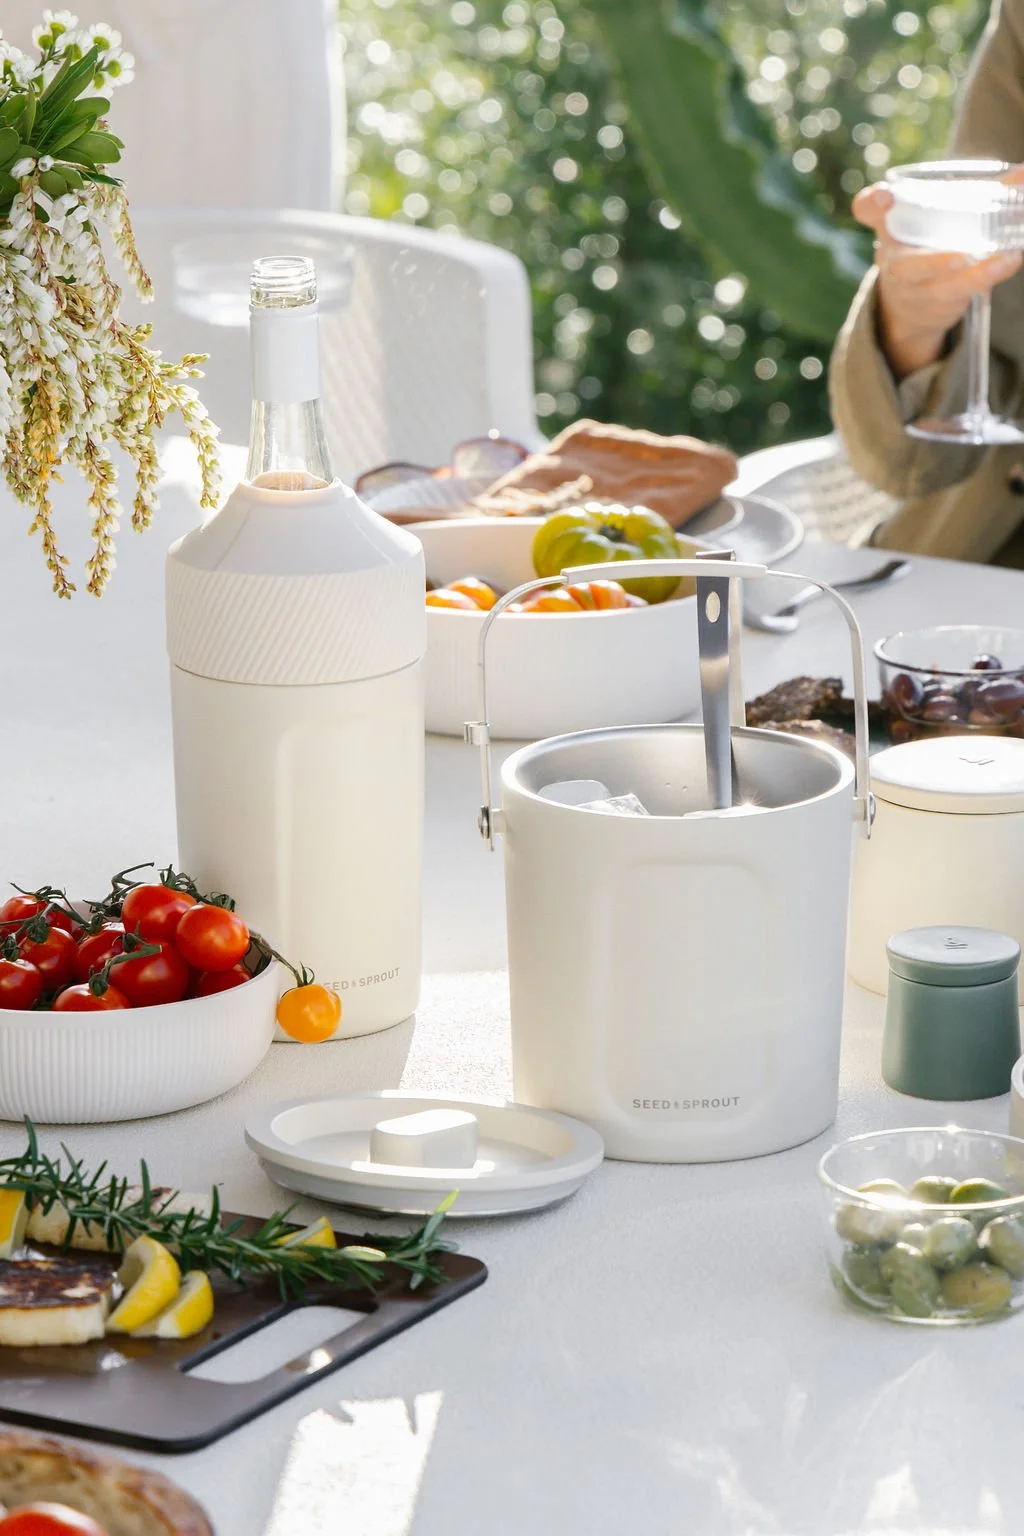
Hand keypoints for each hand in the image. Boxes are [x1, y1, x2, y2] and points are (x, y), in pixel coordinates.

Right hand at [852, 169, 1023, 380]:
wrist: (910, 303)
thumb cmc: (927, 246)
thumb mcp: (938, 218)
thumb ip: (981, 193)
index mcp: (888, 226)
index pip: (867, 209)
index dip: (873, 203)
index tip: (885, 197)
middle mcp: (893, 258)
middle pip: (902, 265)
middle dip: (932, 262)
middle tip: (961, 256)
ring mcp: (910, 287)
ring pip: (937, 287)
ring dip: (972, 275)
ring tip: (1004, 258)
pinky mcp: (930, 305)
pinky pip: (957, 295)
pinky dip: (984, 278)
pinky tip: (1008, 262)